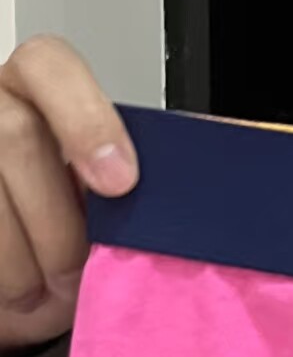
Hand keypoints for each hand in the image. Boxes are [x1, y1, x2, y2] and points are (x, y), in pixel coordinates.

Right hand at [0, 35, 135, 351]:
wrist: (29, 285)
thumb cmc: (77, 238)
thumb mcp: (119, 208)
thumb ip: (145, 182)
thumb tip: (207, 183)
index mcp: (39, 93)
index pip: (50, 66)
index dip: (85, 121)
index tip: (120, 184)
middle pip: (15, 136)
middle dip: (56, 222)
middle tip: (78, 272)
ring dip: (24, 260)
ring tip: (50, 288)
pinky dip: (5, 277)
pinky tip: (20, 290)